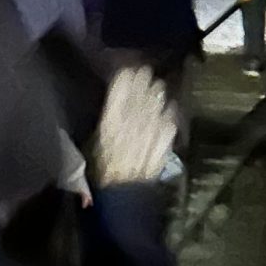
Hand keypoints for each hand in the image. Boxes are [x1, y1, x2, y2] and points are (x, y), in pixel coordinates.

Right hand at [92, 65, 176, 186]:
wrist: (125, 195)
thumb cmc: (102, 174)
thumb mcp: (95, 145)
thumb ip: (106, 125)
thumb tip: (112, 110)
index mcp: (111, 122)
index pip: (119, 92)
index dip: (125, 79)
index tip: (128, 70)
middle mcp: (133, 121)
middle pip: (140, 94)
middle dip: (143, 81)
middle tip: (145, 71)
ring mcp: (152, 129)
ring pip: (156, 104)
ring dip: (157, 94)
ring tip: (157, 86)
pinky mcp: (165, 141)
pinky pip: (169, 122)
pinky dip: (169, 114)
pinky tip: (169, 109)